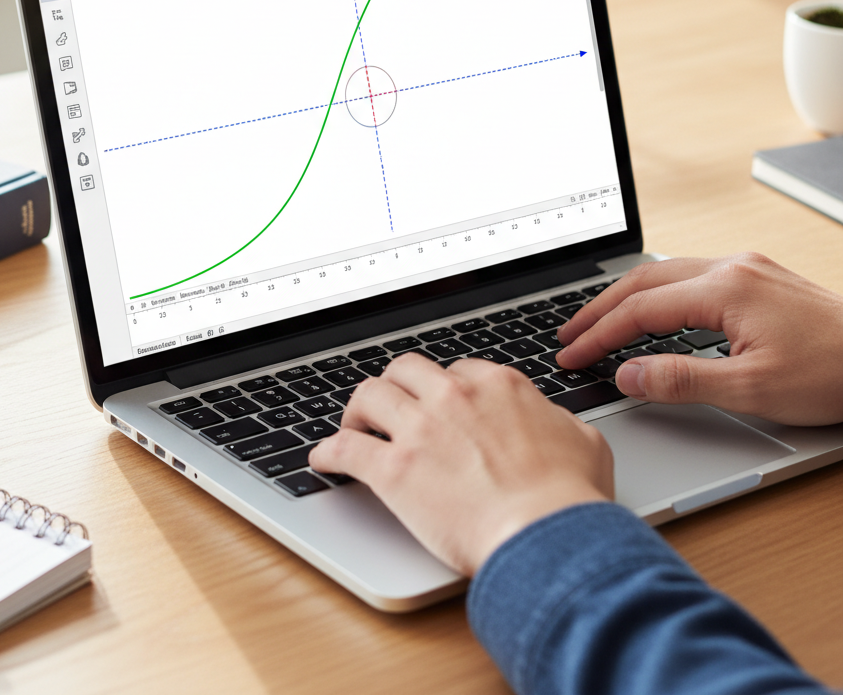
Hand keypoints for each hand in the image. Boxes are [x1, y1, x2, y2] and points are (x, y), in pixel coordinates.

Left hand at [308, 354, 612, 576]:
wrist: (546, 537)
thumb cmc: (569, 499)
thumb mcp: (584, 443)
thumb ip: (557, 422)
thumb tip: (551, 422)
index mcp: (496, 386)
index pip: (455, 370)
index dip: (442, 388)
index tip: (435, 404)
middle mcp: (453, 396)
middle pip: (405, 370)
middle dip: (396, 386)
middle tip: (390, 408)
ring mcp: (420, 429)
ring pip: (369, 394)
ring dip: (358, 410)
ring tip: (354, 427)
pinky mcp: (393, 469)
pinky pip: (344, 449)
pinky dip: (328, 453)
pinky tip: (324, 460)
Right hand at [556, 253, 842, 425]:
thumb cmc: (836, 373)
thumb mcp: (753, 389)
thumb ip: (682, 380)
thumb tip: (628, 374)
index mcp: (725, 289)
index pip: (639, 310)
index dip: (598, 335)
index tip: (571, 355)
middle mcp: (731, 267)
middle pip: (643, 281)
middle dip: (599, 309)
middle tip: (568, 335)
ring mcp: (745, 268)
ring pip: (664, 273)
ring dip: (624, 298)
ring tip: (596, 322)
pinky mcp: (756, 277)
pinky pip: (688, 276)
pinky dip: (655, 293)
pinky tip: (649, 310)